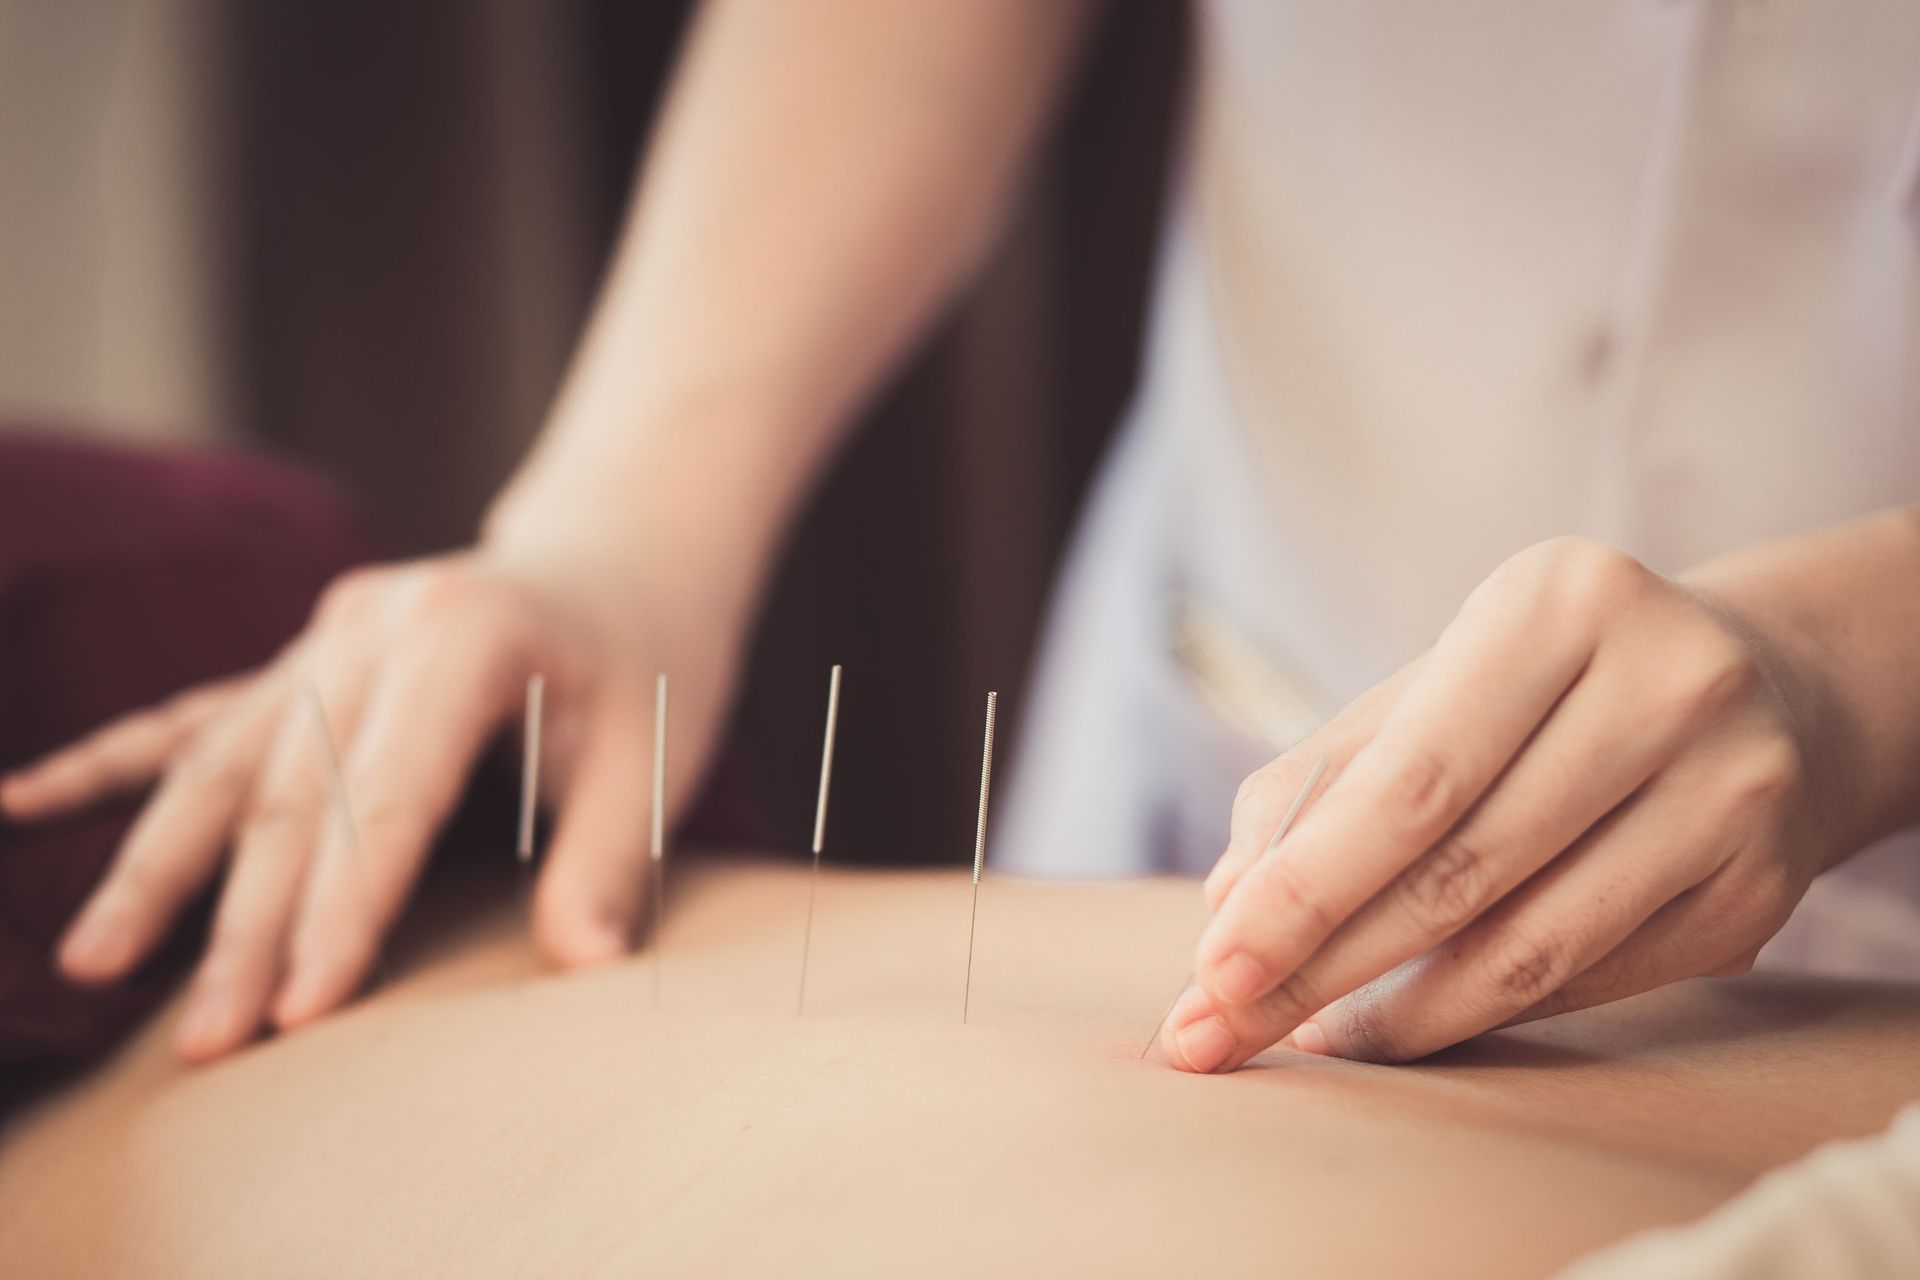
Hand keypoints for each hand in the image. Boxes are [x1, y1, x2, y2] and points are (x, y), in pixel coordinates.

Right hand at [0, 544, 738, 1061]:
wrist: (622, 560)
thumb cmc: (647, 662)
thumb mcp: (655, 753)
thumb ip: (612, 856)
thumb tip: (584, 963)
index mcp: (465, 636)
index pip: (389, 794)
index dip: (347, 907)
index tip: (306, 1011)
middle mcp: (373, 627)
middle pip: (295, 792)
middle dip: (250, 925)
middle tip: (208, 1042)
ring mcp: (326, 634)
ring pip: (225, 761)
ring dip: (162, 866)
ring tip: (92, 963)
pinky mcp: (302, 655)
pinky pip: (196, 714)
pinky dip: (112, 763)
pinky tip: (22, 803)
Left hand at [1160, 536, 1850, 1072]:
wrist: (1762, 686)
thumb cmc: (1544, 686)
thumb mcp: (1434, 685)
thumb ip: (1325, 777)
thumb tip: (1229, 899)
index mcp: (1558, 603)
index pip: (1409, 780)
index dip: (1303, 890)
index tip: (1211, 972)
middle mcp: (1666, 684)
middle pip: (1459, 871)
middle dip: (1320, 965)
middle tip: (1219, 1034)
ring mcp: (1731, 789)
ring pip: (1530, 947)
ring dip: (1399, 1013)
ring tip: (1309, 1033)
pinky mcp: (1761, 888)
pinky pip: (1591, 979)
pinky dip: (1482, 1013)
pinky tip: (1408, 1021)